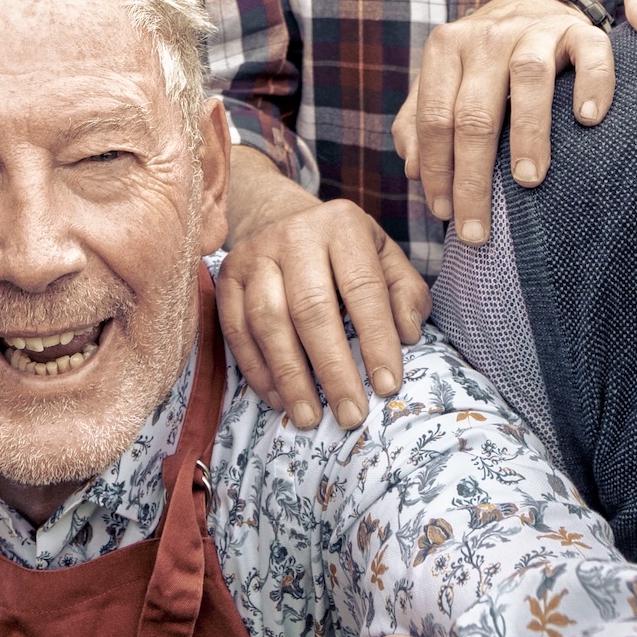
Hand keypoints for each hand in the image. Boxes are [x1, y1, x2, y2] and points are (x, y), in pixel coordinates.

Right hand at [218, 173, 426, 432]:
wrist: (286, 220)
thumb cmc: (346, 254)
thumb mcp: (387, 258)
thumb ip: (406, 293)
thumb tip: (408, 334)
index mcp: (343, 225)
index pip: (363, 288)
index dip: (376, 340)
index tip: (387, 387)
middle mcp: (296, 233)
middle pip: (311, 309)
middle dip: (332, 369)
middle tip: (350, 416)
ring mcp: (256, 253)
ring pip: (268, 321)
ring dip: (290, 376)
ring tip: (309, 417)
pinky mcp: (228, 274)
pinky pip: (236, 329)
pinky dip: (256, 369)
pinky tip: (278, 397)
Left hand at [393, 0, 609, 245]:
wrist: (531, 8)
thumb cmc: (484, 63)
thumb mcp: (445, 84)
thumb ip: (420, 122)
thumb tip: (411, 169)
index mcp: (446, 48)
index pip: (436, 118)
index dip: (437, 170)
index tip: (444, 214)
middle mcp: (487, 36)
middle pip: (475, 111)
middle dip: (473, 176)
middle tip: (478, 227)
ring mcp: (535, 30)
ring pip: (528, 77)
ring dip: (528, 133)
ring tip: (527, 181)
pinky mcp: (581, 30)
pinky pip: (591, 54)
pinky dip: (592, 85)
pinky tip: (588, 120)